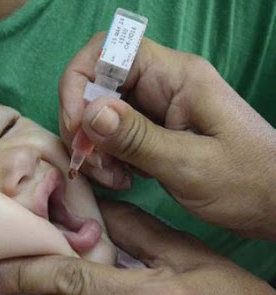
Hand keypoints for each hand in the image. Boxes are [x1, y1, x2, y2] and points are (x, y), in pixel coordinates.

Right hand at [59, 35, 275, 238]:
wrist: (274, 203)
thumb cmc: (246, 182)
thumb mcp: (188, 163)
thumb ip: (137, 138)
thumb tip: (88, 112)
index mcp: (176, 77)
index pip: (108, 51)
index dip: (79, 83)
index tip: (77, 128)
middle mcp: (162, 85)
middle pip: (97, 85)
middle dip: (84, 126)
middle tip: (95, 165)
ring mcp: (156, 108)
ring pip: (100, 113)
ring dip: (95, 147)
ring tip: (115, 178)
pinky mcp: (153, 130)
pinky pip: (113, 135)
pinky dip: (108, 157)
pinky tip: (124, 179)